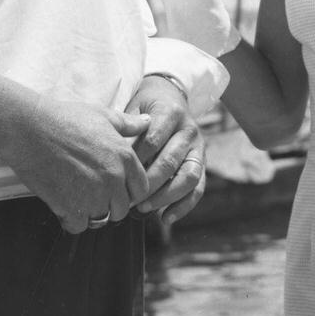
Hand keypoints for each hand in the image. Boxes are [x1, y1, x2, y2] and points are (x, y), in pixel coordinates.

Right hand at [4, 97, 152, 234]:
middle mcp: (114, 179)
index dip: (129, 190)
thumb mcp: (103, 115)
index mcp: (125, 158)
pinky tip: (64, 206)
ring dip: (91, 212)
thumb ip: (128, 124)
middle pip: (122, 208)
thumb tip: (148, 122)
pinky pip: (79, 226)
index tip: (115, 187)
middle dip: (110, 204)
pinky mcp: (70, 207)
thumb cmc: (65, 118)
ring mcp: (93, 195)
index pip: (141, 189)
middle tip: (92, 193)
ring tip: (77, 197)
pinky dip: (71, 220)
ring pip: (102, 219)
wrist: (29, 129)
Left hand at [126, 76, 207, 227]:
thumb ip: (127, 128)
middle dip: (148, 183)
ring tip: (144, 210)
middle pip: (170, 161)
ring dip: (165, 197)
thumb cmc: (145, 107)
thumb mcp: (134, 107)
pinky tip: (165, 219)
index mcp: (171, 112)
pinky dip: (183, 206)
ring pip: (188, 177)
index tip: (118, 175)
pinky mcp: (202, 163)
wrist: (169, 96)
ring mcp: (199, 148)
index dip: (135, 160)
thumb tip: (112, 157)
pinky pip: (198, 188)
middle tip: (128, 199)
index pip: (153, 140)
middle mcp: (189, 130)